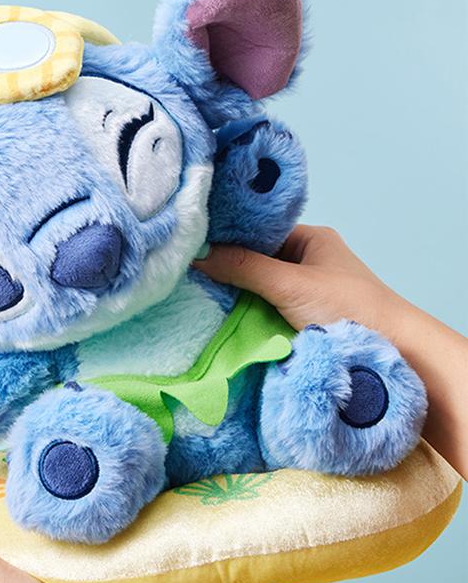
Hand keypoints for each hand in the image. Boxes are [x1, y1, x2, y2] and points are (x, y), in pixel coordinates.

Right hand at [193, 224, 403, 335]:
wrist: (395, 352)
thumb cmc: (349, 308)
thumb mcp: (291, 284)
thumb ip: (244, 267)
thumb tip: (197, 254)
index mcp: (310, 239)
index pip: (258, 230)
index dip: (227, 236)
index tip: (191, 243)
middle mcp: (306, 261)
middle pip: (255, 259)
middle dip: (226, 267)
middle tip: (186, 271)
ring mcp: (304, 291)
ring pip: (257, 287)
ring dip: (235, 293)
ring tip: (194, 291)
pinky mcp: (300, 318)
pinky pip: (264, 309)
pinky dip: (245, 313)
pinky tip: (218, 314)